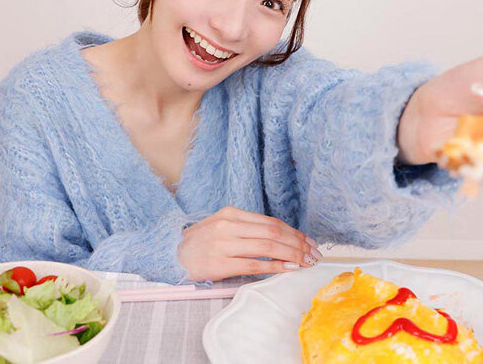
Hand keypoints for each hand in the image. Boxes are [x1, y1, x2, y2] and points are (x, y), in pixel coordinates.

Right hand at [178, 206, 321, 281]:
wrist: (168, 254)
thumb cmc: (199, 243)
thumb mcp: (221, 226)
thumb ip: (247, 229)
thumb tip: (280, 239)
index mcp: (231, 214)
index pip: (271, 222)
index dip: (294, 233)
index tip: (309, 242)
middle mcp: (229, 225)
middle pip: (273, 233)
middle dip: (298, 244)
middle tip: (314, 254)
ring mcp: (224, 244)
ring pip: (267, 247)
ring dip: (292, 255)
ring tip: (306, 262)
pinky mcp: (220, 263)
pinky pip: (254, 264)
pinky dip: (274, 266)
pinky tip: (288, 269)